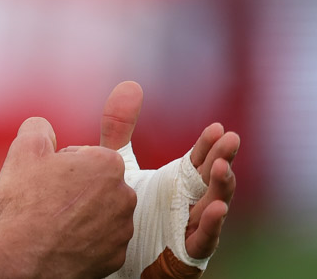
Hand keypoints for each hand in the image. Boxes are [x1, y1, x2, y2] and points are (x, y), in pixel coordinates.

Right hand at [0, 116, 136, 277]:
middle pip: (97, 183)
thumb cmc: (27, 201)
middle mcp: (124, 197)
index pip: (87, 154)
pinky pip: (100, 241)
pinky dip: (84, 240)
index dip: (62, 162)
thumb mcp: (24, 148)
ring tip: (52, 220)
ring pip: (100, 213)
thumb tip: (43, 127)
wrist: (24, 256)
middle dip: (77, 187)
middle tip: (48, 196)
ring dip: (82, 213)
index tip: (48, 175)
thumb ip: (38, 128)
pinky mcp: (115, 257)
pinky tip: (61, 239)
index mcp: (108, 165)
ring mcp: (121, 230)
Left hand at [98, 81, 239, 276]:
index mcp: (178, 181)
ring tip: (223, 168)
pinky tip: (216, 208)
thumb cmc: (121, 207)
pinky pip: (204, 239)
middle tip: (230, 140)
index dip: (208, 145)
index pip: (198, 159)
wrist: (106, 249)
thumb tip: (130, 85)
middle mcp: (190, 202)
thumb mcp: (119, 162)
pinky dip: (212, 224)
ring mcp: (192, 226)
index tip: (215, 128)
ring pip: (214, 206)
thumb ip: (120, 127)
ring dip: (222, 188)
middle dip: (222, 159)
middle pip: (211, 178)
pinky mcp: (186, 252)